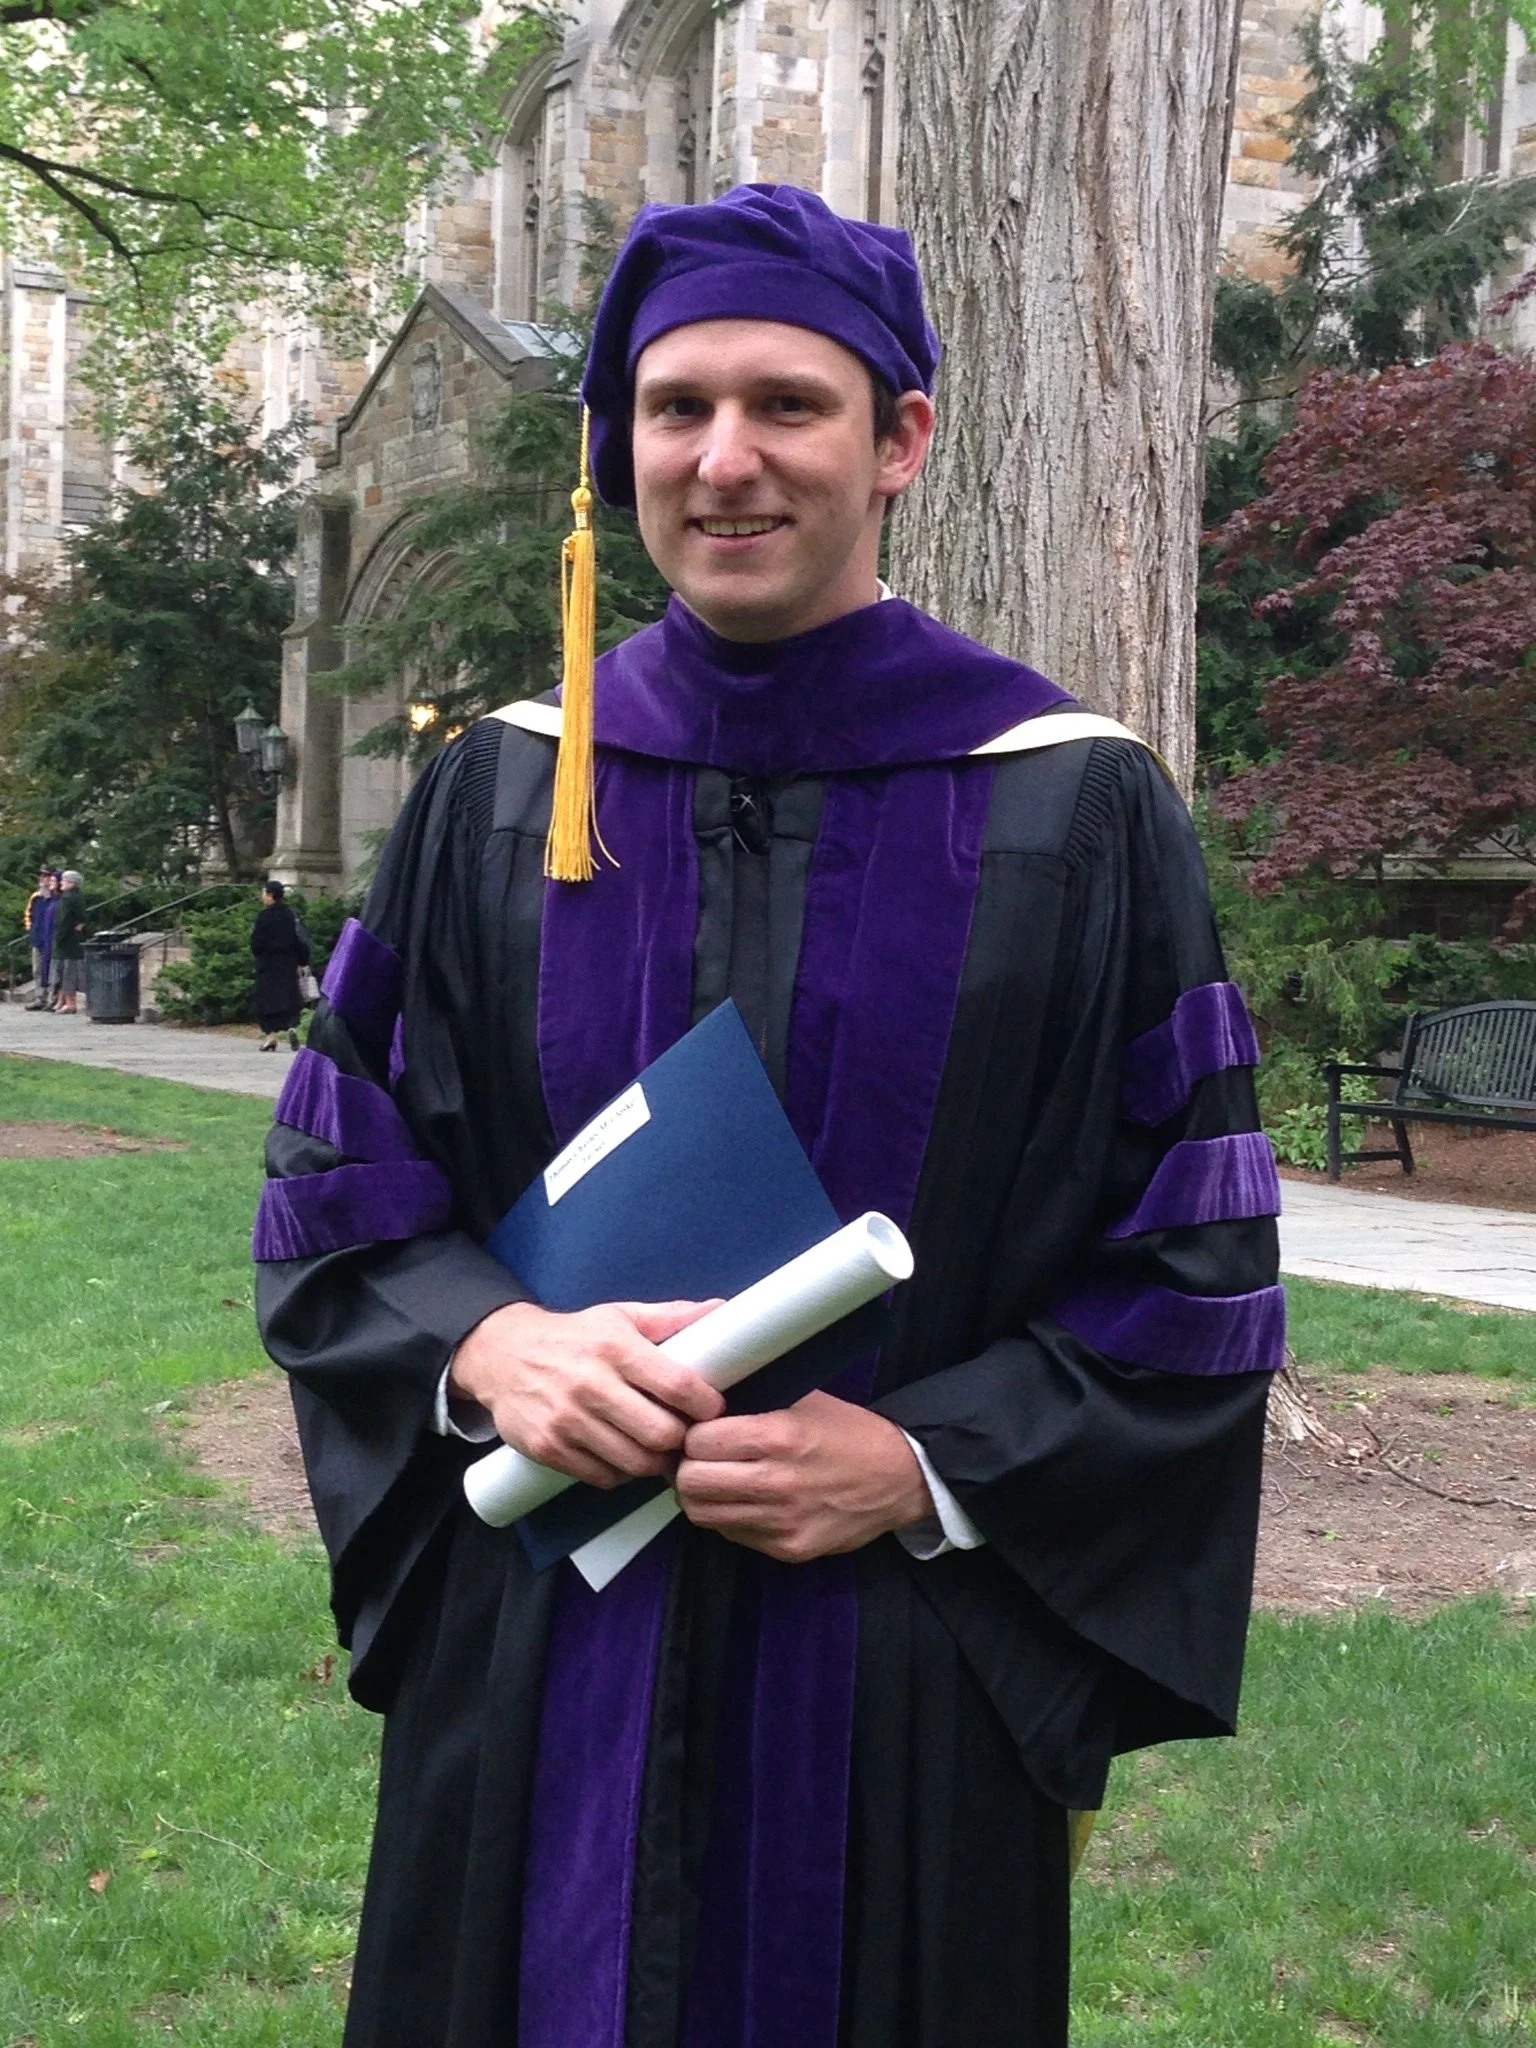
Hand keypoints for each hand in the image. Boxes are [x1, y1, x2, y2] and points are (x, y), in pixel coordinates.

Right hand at [450, 1298, 723, 1489]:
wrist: (502, 1355)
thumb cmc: (574, 1337)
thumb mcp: (620, 1317)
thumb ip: (671, 1318)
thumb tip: (720, 1310)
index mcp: (615, 1348)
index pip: (678, 1386)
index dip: (706, 1404)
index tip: (710, 1408)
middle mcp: (590, 1384)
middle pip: (662, 1434)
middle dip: (680, 1439)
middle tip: (682, 1433)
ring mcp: (566, 1420)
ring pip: (635, 1463)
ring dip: (653, 1461)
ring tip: (655, 1447)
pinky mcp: (548, 1448)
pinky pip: (603, 1478)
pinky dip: (619, 1473)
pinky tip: (620, 1453)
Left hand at [675, 1389, 933, 1563]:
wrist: (899, 1478)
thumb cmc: (848, 1432)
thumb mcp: (803, 1401)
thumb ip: (753, 1405)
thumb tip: (700, 1407)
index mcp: (778, 1437)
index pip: (699, 1442)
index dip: (692, 1434)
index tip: (699, 1431)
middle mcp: (776, 1483)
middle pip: (691, 1483)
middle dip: (686, 1468)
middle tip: (697, 1459)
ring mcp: (782, 1523)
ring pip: (704, 1515)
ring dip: (701, 1496)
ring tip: (714, 1481)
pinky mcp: (788, 1550)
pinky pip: (732, 1534)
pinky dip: (728, 1517)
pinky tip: (743, 1500)